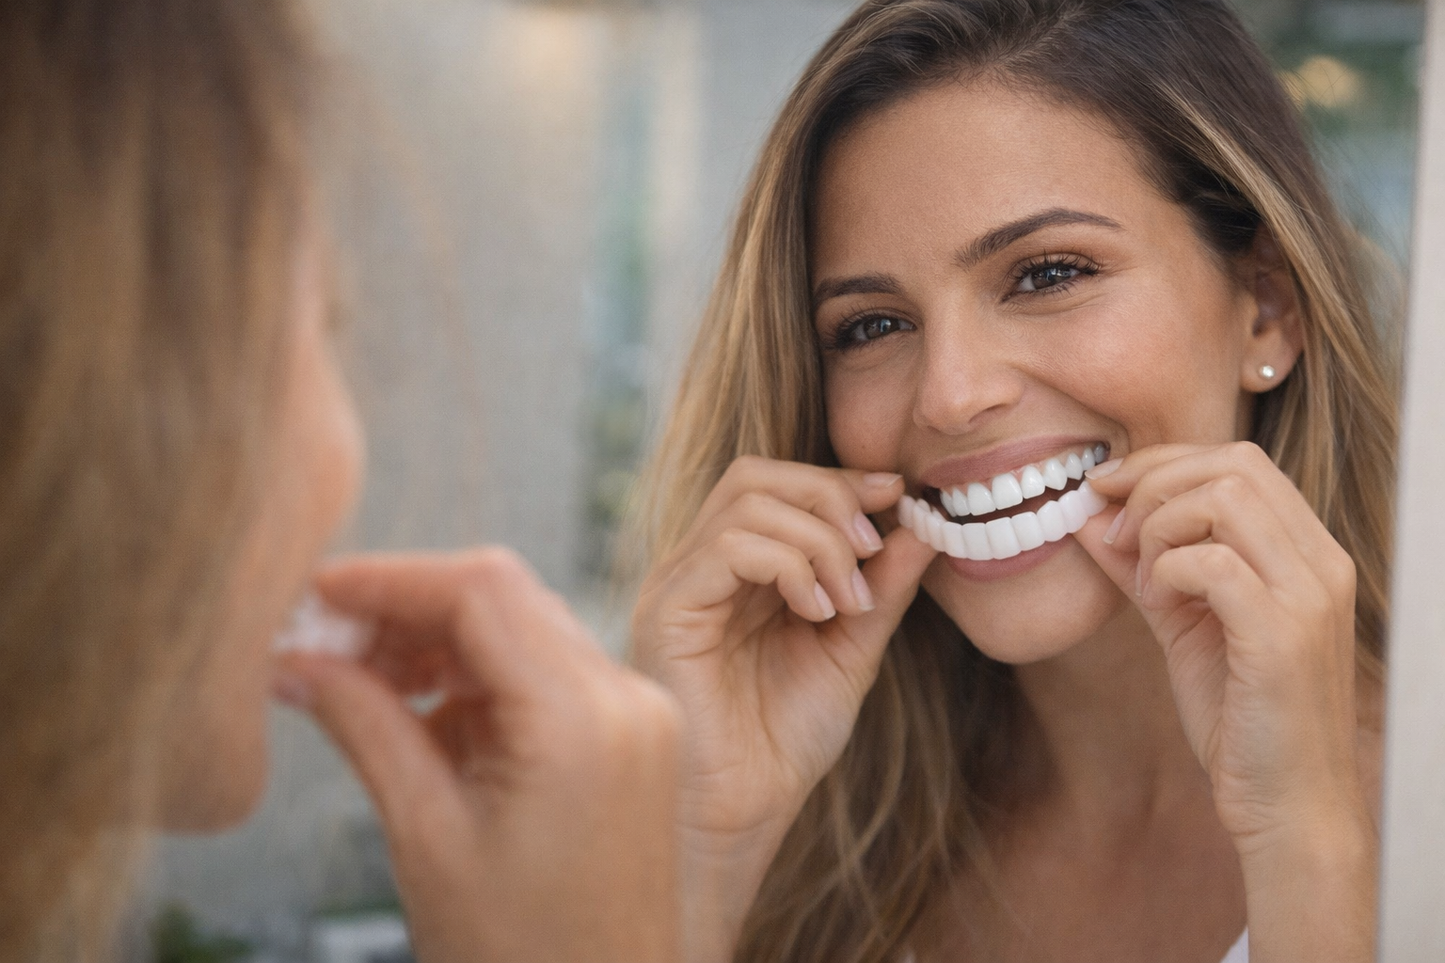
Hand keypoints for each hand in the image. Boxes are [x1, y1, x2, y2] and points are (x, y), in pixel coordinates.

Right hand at [275, 550, 680, 962]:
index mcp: (583, 720)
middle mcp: (628, 700)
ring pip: (527, 628)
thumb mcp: (425, 836)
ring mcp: (640, 717)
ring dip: (442, 641)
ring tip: (362, 683)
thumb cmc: (516, 959)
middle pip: (507, 597)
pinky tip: (423, 715)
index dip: (389, 579)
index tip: (316, 594)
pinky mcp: (635, 739)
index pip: (481, 591)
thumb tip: (296, 659)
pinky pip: (550, 673)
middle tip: (325, 644)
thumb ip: (365, 725)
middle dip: (409, 609)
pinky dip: (482, 678)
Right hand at [630, 457, 936, 961]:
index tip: (899, 497)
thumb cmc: (784, 742)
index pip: (777, 484)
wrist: (740, 814)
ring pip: (747, 502)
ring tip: (849, 601)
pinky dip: (789, 564)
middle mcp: (699, 566)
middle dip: (829, 496)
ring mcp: (679, 585)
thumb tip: (920, 524)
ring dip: (819, 539)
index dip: (839, 479)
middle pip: (756, 475)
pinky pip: (729, 548)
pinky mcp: (668, 610)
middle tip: (873, 548)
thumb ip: (881, 587)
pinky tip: (815, 612)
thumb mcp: (851, 649)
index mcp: (737, 569)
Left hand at [1076, 442, 1374, 961]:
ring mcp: (1308, 596)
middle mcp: (1320, 563)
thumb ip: (1141, 566)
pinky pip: (1212, 561)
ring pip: (1223, 498)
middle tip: (1111, 532)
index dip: (1162, 463)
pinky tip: (1157, 603)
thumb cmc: (1239, 716)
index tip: (1106, 489)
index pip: (1239, 462)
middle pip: (1231, 466)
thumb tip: (1090, 515)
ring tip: (1141, 578)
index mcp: (1306, 553)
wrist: (1286, 804)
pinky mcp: (1282, 635)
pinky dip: (1166, 570)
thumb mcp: (1180, 624)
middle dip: (1152, 484)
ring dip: (1158, 527)